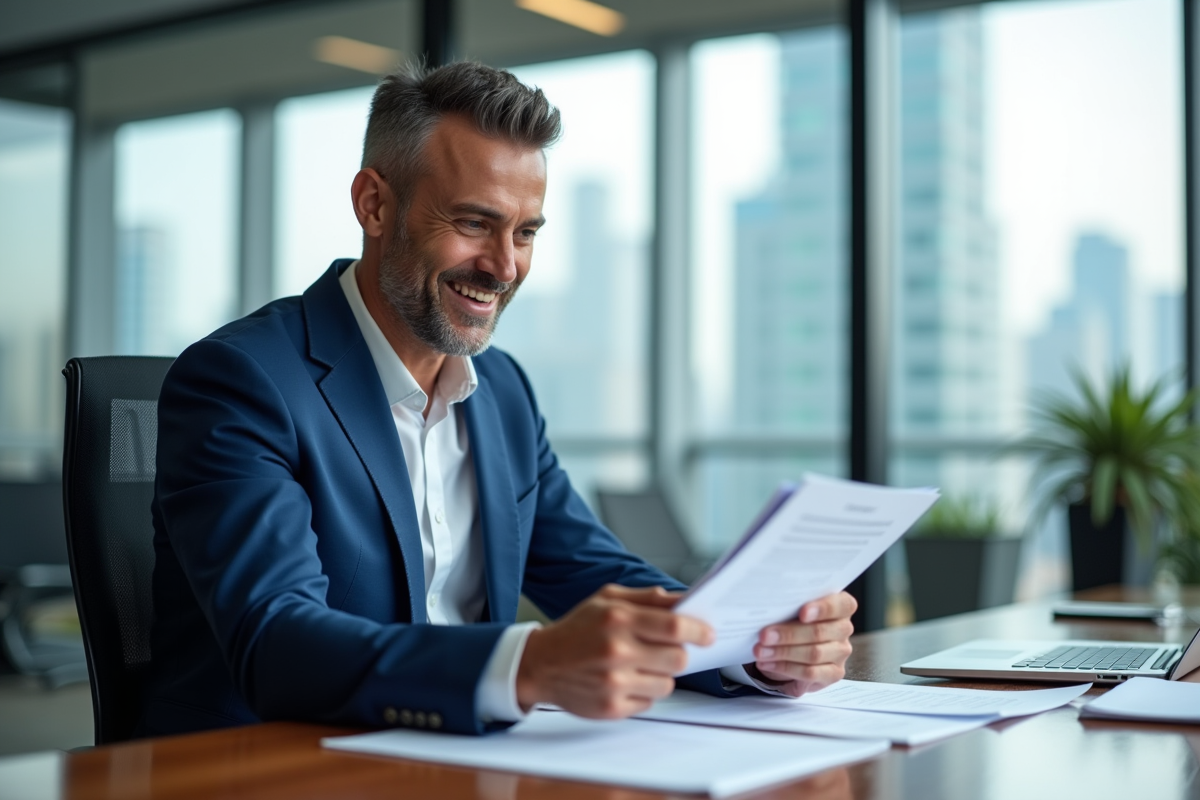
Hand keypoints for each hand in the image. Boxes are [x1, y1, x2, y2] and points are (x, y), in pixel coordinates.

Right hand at [515, 584, 713, 718]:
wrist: (540, 665)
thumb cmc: (577, 629)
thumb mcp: (607, 599)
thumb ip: (647, 598)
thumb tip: (683, 601)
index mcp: (618, 619)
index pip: (674, 626)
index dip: (698, 630)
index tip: (707, 634)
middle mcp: (617, 651)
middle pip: (678, 658)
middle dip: (680, 653)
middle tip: (668, 649)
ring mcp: (615, 683)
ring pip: (667, 684)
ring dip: (660, 675)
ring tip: (639, 666)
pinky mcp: (612, 707)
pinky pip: (650, 702)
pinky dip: (643, 692)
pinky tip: (624, 681)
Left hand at [747, 591, 856, 696]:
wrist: (795, 647)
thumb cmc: (794, 619)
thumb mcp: (793, 609)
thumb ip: (790, 607)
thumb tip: (769, 611)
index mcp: (841, 606)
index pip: (842, 605)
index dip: (823, 608)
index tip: (802, 613)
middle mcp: (844, 628)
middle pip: (819, 632)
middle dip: (789, 634)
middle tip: (764, 636)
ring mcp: (841, 652)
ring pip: (813, 654)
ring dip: (783, 652)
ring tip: (760, 651)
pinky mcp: (834, 673)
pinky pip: (810, 673)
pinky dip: (785, 667)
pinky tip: (767, 663)